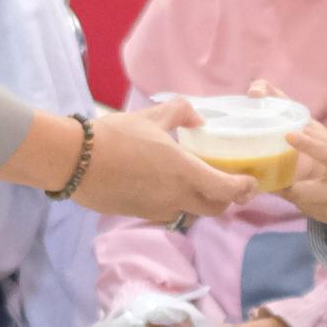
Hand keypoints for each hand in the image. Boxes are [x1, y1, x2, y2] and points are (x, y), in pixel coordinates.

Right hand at [72, 106, 255, 221]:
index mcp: (185, 173)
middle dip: (226, 199)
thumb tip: (198, 118)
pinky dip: (173, 200)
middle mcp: (177, 197)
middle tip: (228, 182)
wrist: (76, 161)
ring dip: (198, 199)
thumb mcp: (151, 117)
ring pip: (190, 210)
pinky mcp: (141, 214)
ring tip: (193, 178)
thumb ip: (180, 112)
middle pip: (214, 208)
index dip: (244, 189)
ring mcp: (158, 210)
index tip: (250, 182)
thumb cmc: (116, 136)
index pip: (227, 191)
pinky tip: (162, 182)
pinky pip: (167, 210)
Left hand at [281, 120, 326, 228]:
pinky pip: (311, 211)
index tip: (289, 136)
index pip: (326, 154)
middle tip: (269, 174)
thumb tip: (301, 123)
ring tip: (279, 182)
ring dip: (290, 193)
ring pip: (302, 204)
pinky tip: (302, 193)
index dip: (306, 145)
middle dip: (283, 185)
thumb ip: (326, 140)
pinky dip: (304, 202)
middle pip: (302, 192)